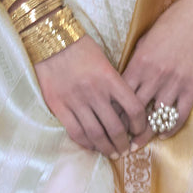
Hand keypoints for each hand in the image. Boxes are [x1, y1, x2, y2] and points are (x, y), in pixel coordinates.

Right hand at [34, 34, 149, 158]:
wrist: (51, 40)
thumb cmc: (81, 47)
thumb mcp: (105, 60)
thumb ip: (114, 83)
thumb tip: (125, 107)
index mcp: (110, 78)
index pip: (134, 108)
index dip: (141, 124)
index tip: (140, 130)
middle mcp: (95, 92)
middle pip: (115, 127)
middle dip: (123, 143)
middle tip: (126, 149)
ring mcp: (76, 101)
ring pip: (96, 134)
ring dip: (106, 148)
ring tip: (111, 152)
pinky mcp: (59, 106)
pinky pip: (76, 132)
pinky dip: (86, 143)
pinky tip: (92, 146)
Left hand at [122, 0, 192, 149]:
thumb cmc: (174, 20)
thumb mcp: (148, 37)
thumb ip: (137, 59)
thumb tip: (127, 78)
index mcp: (140, 61)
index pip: (120, 94)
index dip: (113, 111)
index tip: (108, 121)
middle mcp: (155, 75)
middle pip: (135, 111)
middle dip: (125, 128)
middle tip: (118, 140)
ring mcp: (175, 82)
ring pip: (156, 118)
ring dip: (145, 134)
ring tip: (137, 143)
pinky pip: (179, 115)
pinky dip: (169, 128)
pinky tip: (163, 133)